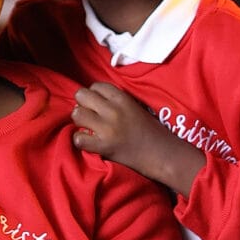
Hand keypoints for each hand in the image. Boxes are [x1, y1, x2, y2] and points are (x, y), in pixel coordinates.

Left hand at [73, 85, 204, 195]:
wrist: (162, 154)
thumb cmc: (150, 131)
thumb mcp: (135, 106)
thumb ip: (116, 100)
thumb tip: (93, 98)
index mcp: (122, 98)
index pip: (96, 86)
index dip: (94, 95)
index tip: (98, 104)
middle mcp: (113, 110)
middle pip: (81, 95)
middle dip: (83, 104)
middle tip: (90, 115)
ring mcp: (107, 128)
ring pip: (77, 114)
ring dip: (80, 121)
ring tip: (89, 128)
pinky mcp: (103, 146)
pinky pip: (78, 138)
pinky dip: (81, 140)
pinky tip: (90, 142)